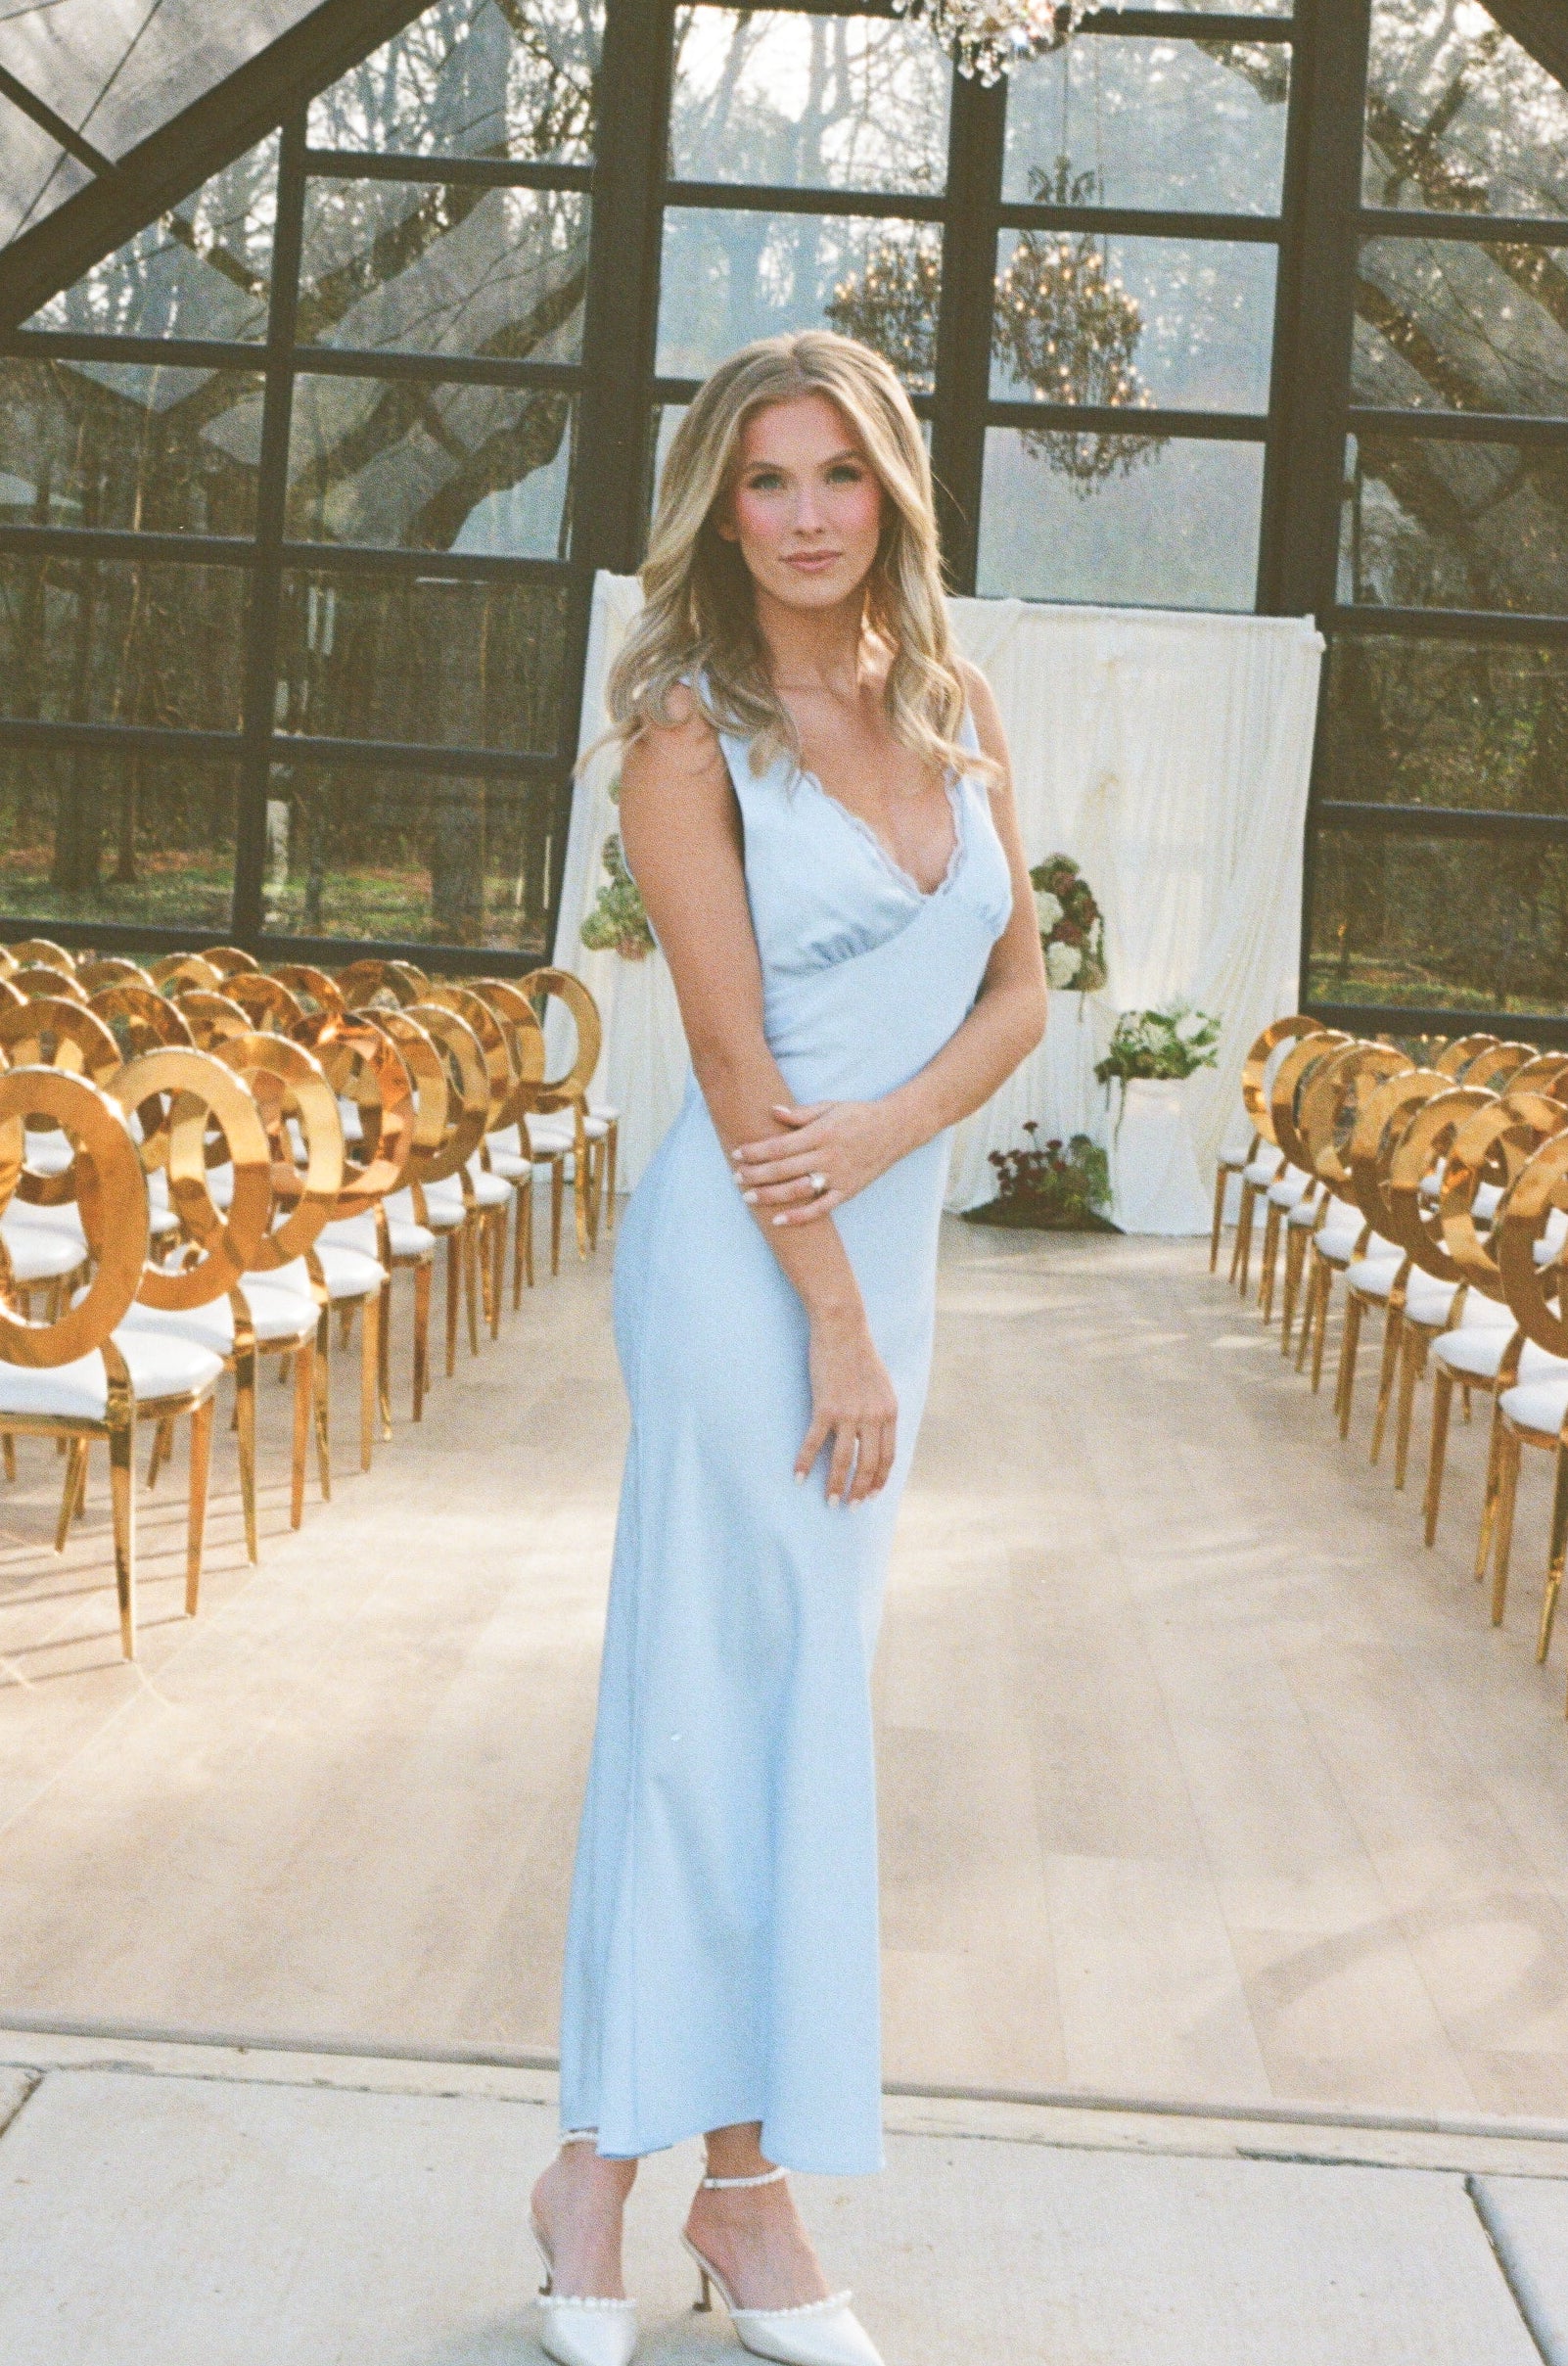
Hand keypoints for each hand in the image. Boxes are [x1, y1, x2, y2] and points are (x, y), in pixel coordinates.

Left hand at [733, 1099, 910, 1225]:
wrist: (895, 1130)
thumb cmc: (858, 1115)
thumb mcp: (830, 1107)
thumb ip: (800, 1113)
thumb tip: (772, 1110)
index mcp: (821, 1133)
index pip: (780, 1145)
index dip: (756, 1151)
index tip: (736, 1154)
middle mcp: (828, 1156)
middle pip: (784, 1169)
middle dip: (756, 1174)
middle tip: (736, 1178)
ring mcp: (838, 1176)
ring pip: (798, 1190)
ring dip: (770, 1195)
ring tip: (748, 1197)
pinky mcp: (847, 1191)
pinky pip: (821, 1208)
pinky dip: (799, 1216)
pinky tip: (778, 1220)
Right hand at [797, 1307, 897, 1504]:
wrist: (842, 1329)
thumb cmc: (859, 1354)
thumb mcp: (881, 1385)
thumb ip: (880, 1411)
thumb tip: (874, 1434)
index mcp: (890, 1412)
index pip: (888, 1456)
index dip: (879, 1480)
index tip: (871, 1495)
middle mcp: (873, 1416)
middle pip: (869, 1464)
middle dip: (859, 1490)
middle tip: (850, 1507)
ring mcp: (849, 1413)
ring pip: (843, 1460)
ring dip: (836, 1485)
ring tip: (830, 1502)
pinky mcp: (825, 1408)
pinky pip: (814, 1443)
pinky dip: (804, 1462)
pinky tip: (797, 1477)